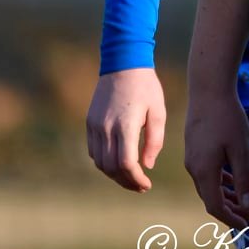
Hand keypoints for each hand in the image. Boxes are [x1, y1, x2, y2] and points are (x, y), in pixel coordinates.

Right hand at [87, 68, 164, 191]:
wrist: (123, 62)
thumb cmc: (146, 87)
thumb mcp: (158, 111)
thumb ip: (154, 141)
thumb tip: (147, 166)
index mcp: (125, 125)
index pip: (126, 164)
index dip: (136, 180)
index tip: (147, 185)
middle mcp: (106, 127)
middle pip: (111, 168)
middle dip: (126, 182)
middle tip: (140, 186)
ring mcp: (95, 125)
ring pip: (100, 162)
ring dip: (114, 174)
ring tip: (130, 177)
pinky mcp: (90, 122)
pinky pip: (93, 150)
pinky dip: (104, 162)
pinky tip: (117, 162)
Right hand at [183, 84, 248, 228]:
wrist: (208, 89)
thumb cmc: (227, 117)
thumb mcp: (240, 150)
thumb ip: (243, 179)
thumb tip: (246, 205)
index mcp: (204, 171)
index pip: (215, 206)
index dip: (231, 219)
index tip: (248, 224)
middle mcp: (193, 168)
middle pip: (210, 198)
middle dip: (230, 210)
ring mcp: (192, 158)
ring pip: (208, 185)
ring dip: (225, 195)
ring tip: (244, 201)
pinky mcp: (194, 148)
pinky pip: (206, 173)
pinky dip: (219, 181)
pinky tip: (231, 179)